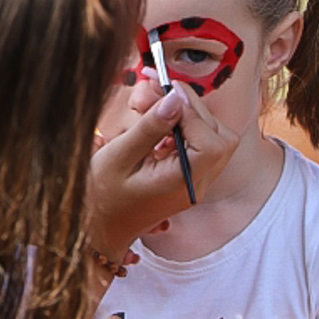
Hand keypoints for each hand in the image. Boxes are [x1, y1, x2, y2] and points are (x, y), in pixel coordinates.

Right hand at [86, 81, 238, 262]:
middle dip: (192, 108)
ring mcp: (197, 182)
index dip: (193, 114)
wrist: (99, 225)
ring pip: (216, 138)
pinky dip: (187, 127)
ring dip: (192, 116)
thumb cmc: (102, 195)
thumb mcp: (118, 157)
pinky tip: (161, 126)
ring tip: (159, 108)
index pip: (211, 144)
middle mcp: (197, 185)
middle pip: (219, 137)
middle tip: (160, 93)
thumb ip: (149, 128)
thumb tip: (175, 98)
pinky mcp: (192, 175)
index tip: (167, 96)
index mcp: (181, 184)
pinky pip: (203, 144)